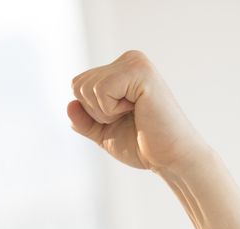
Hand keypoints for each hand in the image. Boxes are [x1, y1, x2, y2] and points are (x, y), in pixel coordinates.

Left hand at [67, 50, 208, 174]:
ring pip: (86, 87)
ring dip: (104, 112)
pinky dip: (111, 110)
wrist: (169, 158)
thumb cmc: (141, 145)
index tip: (120, 119)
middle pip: (78, 84)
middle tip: (127, 118)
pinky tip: (137, 110)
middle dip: (94, 112)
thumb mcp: (103, 133)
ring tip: (133, 114)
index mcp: (120, 69)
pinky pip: (100, 90)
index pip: (78, 86)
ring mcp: (135, 62)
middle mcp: (128, 59)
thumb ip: (83, 120)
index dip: (90, 113)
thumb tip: (69, 104)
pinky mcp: (140, 71)